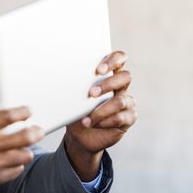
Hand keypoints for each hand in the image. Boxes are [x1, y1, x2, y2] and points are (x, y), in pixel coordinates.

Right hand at [0, 104, 44, 192]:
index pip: (5, 116)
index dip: (21, 112)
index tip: (29, 111)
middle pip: (21, 137)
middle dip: (34, 132)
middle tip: (39, 131)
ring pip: (22, 156)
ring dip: (27, 151)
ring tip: (25, 149)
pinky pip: (15, 171)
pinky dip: (17, 166)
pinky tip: (13, 163)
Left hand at [65, 51, 136, 177]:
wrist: (80, 134)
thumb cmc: (76, 110)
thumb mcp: (72, 96)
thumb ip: (74, 85)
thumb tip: (62, 77)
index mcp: (109, 75)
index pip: (120, 58)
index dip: (113, 60)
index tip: (99, 70)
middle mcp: (121, 87)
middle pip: (125, 76)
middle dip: (107, 84)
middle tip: (91, 93)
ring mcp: (127, 102)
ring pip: (121, 100)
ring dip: (101, 109)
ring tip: (86, 118)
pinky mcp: (129, 118)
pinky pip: (121, 118)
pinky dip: (104, 121)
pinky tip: (93, 124)